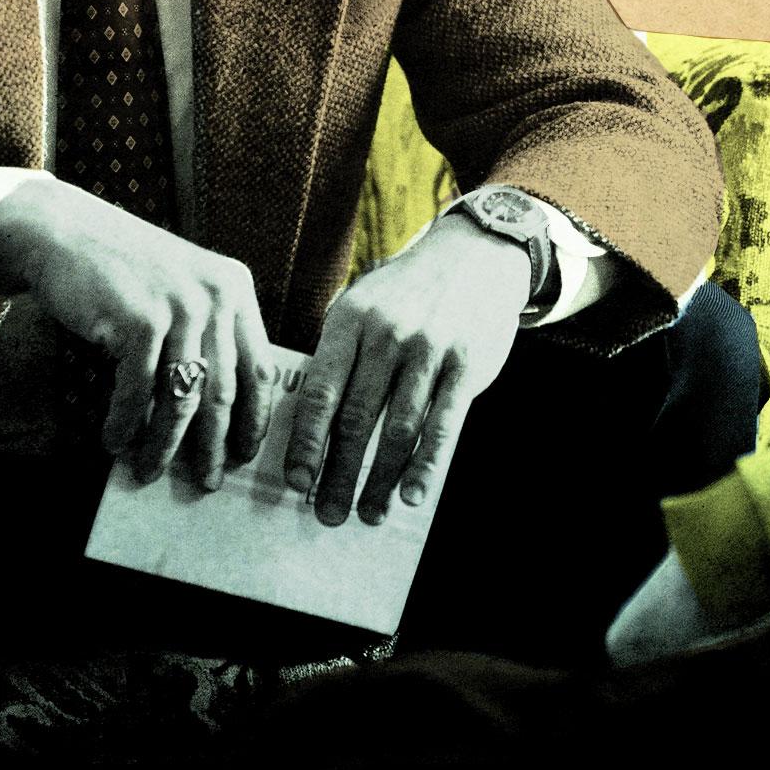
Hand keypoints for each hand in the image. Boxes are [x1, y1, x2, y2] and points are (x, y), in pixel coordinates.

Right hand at [0, 177, 273, 492]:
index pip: (261, 368)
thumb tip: (217, 416)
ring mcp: (180, 307)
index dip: (255, 418)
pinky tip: (114, 441)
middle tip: (207, 482)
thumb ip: (207, 336)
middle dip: (215, 445)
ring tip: (149, 470)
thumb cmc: (124, 272)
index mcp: (236, 290)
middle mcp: (216, 297)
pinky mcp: (141, 319)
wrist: (66, 233)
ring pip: (181, 399)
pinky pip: (137, 391)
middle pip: (225, 392)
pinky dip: (125, 424)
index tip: (246, 454)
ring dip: (164, 444)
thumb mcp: (183, 291)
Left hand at [283, 212, 526, 524]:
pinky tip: (412, 495)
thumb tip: (305, 424)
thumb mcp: (361, 304)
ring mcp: (430, 349)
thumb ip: (336, 355)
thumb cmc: (406, 292)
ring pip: (398, 429)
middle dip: (339, 474)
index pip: (320, 392)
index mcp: (350, 320)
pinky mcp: (467, 364)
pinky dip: (426, 465)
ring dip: (380, 479)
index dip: (306, 443)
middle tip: (328, 514)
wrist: (474, 255)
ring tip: (367, 513)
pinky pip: (443, 425)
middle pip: (356, 419)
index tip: (296, 482)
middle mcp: (387, 334)